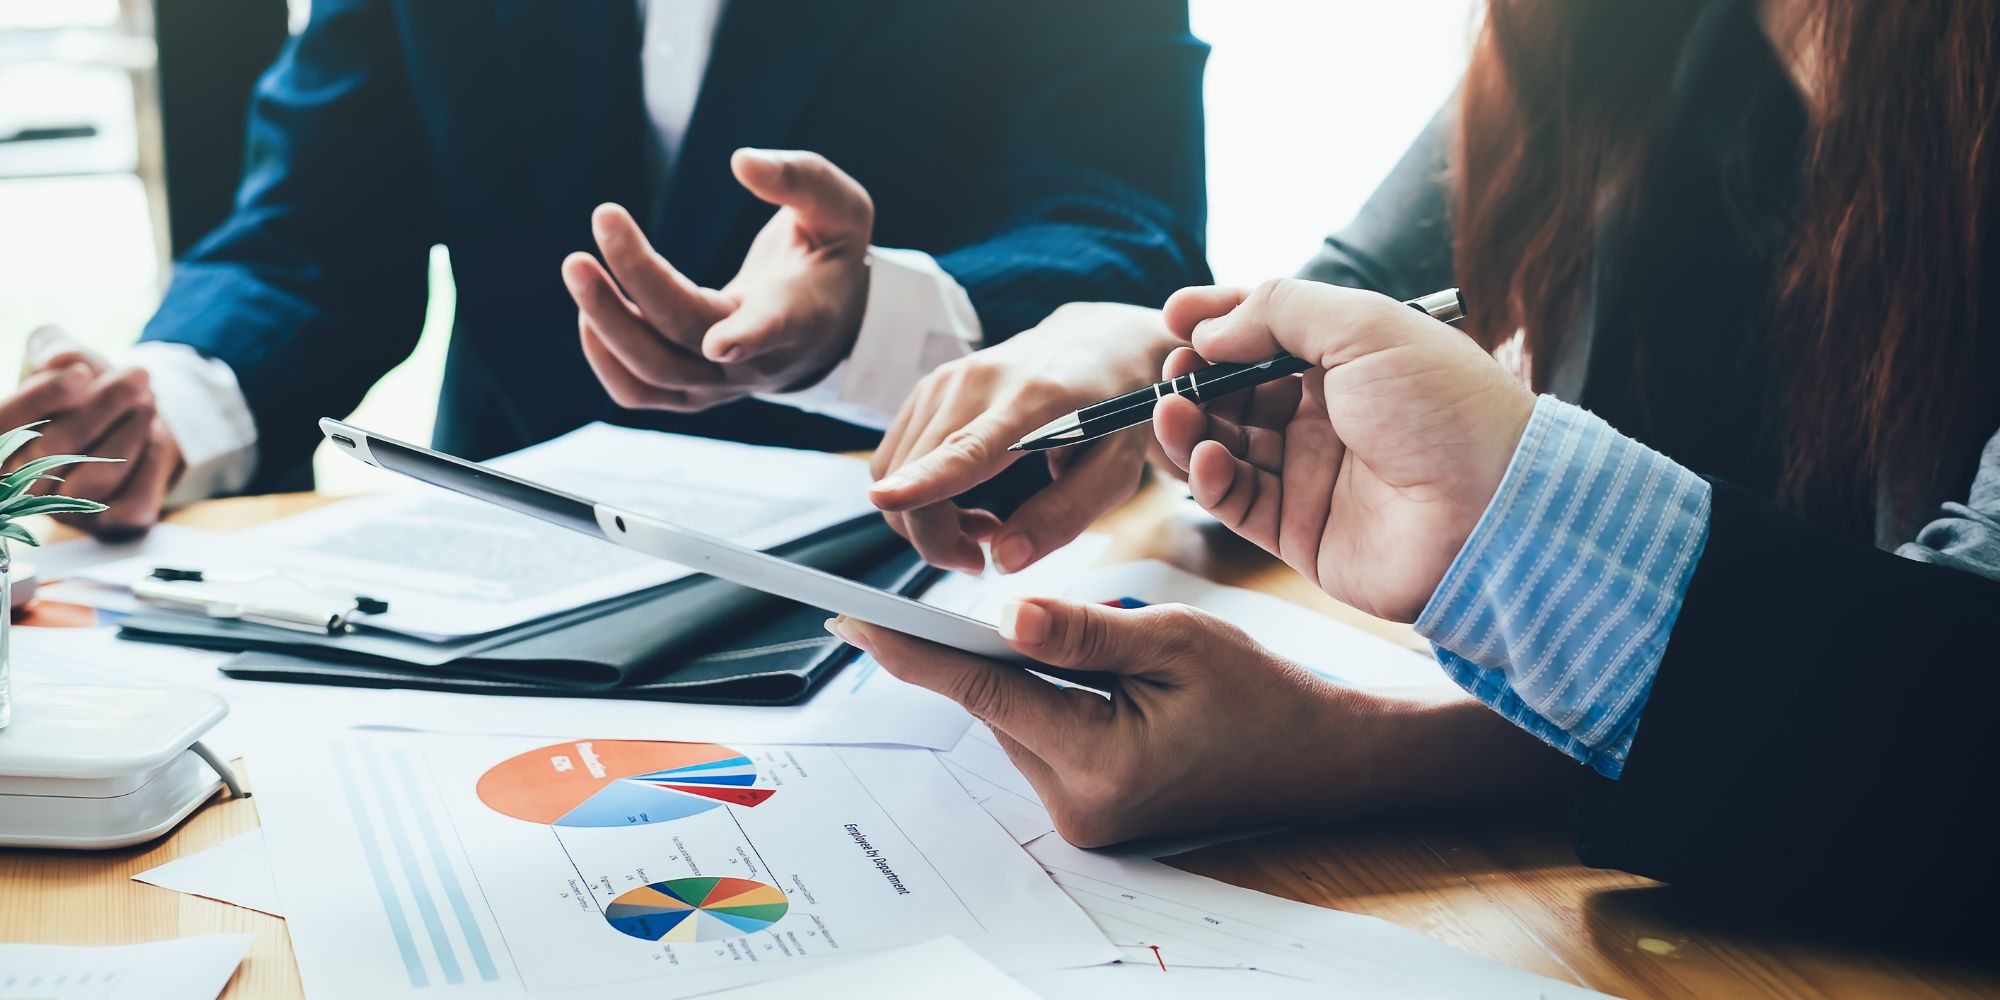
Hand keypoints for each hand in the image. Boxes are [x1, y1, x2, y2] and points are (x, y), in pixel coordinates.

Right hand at [2, 329, 181, 536]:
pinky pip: (133, 503)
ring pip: (100, 475)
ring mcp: (61, 511)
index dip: (41, 398)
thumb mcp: (65, 358)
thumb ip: (54, 348)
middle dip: (104, 407)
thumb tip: (59, 358)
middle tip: (137, 377)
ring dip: (132, 431)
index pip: (2, 424)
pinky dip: (152, 462)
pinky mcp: (105, 527)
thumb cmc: (86, 390)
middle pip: (55, 448)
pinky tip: (155, 435)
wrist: (130, 422)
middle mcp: (18, 487)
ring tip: (148, 399)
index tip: (80, 374)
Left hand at [561, 149, 872, 411]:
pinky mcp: (691, 393)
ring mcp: (722, 384)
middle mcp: (759, 359)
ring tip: (578, 266)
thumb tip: (742, 161)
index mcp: (801, 313)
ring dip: (606, 322)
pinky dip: (604, 357)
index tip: (721, 344)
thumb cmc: (829, 259)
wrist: (827, 329)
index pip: (776, 328)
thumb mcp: (840, 209)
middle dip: (639, 279)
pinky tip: (590, 310)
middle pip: (688, 334)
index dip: (750, 337)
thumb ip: (800, 179)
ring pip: (654, 371)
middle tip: (604, 217)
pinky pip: (637, 393)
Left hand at [830, 597, 1565, 846]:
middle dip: (993, 648)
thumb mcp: (1180, 641)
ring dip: (1032, 673)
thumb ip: (1085, 632)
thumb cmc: (1265, 695)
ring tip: (1106, 650)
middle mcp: (1078, 803)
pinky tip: (1095, 678)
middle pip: (996, 703)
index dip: (911, 649)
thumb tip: (1005, 615)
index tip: (848, 617)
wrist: (1322, 761)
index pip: (983, 690)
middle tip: (1008, 604)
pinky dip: (1050, 697)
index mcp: (1100, 760)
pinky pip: (1042, 736)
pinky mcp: (1089, 812)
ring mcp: (1082, 817)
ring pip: (1017, 719)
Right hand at [868, 303, 1180, 573]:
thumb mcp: (1114, 472)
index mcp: (1033, 403)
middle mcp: (978, 383)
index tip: (885, 499)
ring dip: (926, 519)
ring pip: (896, 475)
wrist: (1098, 344)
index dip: (924, 480)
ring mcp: (944, 381)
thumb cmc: (1114, 413)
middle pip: (916, 477)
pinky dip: (917, 494)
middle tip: (983, 557)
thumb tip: (1003, 561)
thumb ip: (1062, 517)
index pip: (968, 448)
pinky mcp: (927, 388)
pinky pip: (895, 460)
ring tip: (986, 524)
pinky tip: (963, 497)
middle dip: (936, 540)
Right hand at [1154, 281, 1534, 621]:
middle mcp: (1326, 415)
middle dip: (1196, 378)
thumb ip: (1278, 310)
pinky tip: (1205, 459)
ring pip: (1225, 446)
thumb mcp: (1363, 326)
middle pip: (1235, 391)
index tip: (1173, 317)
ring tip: (1172, 412)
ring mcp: (1310, 474)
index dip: (1218, 322)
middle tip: (1172, 372)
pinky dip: (1210, 478)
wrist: (1493, 509)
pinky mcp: (1299, 531)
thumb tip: (1209, 329)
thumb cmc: (1444, 406)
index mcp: (1348, 360)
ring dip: (1190, 427)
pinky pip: (1236, 501)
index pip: (1265, 332)